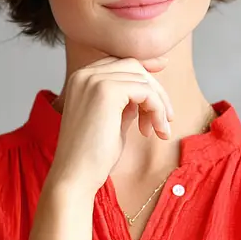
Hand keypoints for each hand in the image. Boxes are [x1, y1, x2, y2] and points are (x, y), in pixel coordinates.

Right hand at [47, 55, 173, 197]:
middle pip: (134, 67)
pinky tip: (155, 130)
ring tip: (159, 130)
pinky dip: (156, 109)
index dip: (145, 67)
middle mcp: (85, 74)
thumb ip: (125, 102)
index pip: (120, 63)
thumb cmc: (92, 155)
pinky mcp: (107, 91)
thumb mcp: (111, 120)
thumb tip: (146, 90)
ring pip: (142, 79)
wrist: (75, 176)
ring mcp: (94, 80)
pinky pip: (145, 91)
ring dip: (158, 104)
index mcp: (80, 79)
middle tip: (165, 120)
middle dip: (155, 91)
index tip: (163, 68)